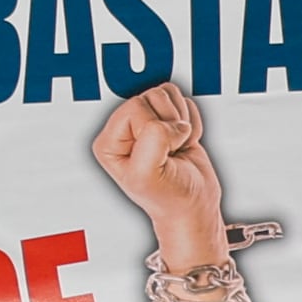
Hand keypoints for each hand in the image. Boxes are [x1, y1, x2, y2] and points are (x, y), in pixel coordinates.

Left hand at [90, 82, 230, 272]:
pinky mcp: (168, 121)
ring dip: (182, 122)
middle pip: (152, 96)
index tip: (162, 154)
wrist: (193, 207)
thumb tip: (174, 123)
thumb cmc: (168, 197)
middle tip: (172, 151)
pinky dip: (193, 124)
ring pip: (167, 95)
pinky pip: (185, 103)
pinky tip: (185, 144)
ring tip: (177, 148)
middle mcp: (123, 129)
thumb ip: (154, 140)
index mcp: (108, 141)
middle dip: (171, 123)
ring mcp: (145, 123)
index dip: (156, 128)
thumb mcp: (148, 174)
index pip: (134, 107)